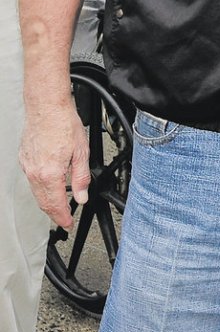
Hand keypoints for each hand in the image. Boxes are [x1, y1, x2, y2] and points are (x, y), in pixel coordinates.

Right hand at [20, 97, 89, 228]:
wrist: (46, 106)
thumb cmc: (63, 123)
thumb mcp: (81, 152)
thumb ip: (81, 178)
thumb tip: (83, 197)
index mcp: (50, 174)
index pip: (55, 205)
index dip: (63, 218)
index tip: (68, 224)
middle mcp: (35, 173)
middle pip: (43, 202)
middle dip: (54, 213)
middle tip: (64, 218)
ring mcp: (27, 166)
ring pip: (36, 191)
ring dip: (47, 200)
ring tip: (60, 204)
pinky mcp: (24, 158)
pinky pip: (32, 179)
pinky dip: (41, 186)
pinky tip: (50, 183)